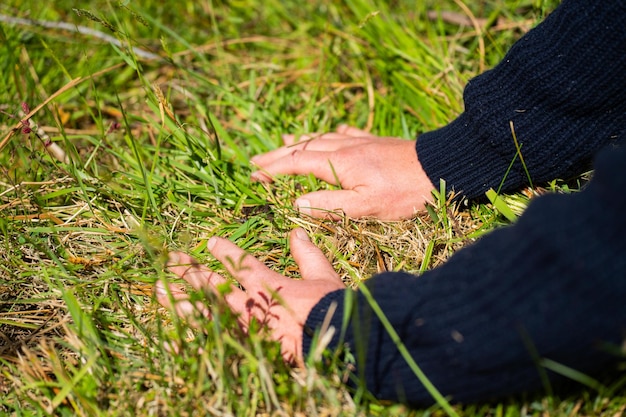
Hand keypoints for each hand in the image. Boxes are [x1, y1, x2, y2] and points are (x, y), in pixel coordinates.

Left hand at [155, 228, 344, 364]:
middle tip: (169, 260)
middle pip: (212, 284)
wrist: (338, 344)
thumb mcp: (323, 275)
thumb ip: (307, 253)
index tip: (210, 243)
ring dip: (180, 298)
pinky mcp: (244, 348)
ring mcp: (244, 328)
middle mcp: (250, 304)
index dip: (224, 251)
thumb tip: (295, 230)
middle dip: (189, 270)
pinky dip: (189, 335)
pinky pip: (211, 341)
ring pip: (203, 311)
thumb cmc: (331, 308)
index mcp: (270, 284)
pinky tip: (169, 332)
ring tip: (156, 289)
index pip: (241, 263)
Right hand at [250, 125, 434, 219]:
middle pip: (303, 148)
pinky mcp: (376, 142)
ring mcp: (360, 142)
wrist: (441, 166)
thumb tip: (297, 203)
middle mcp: (344, 147)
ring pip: (322, 139)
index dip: (273, 170)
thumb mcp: (366, 206)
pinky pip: (346, 134)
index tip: (254, 176)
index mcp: (338, 163)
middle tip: (256, 160)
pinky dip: (332, 135)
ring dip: (299, 143)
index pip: (296, 164)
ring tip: (283, 144)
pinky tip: (333, 133)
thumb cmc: (405, 192)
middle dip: (278, 155)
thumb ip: (329, 205)